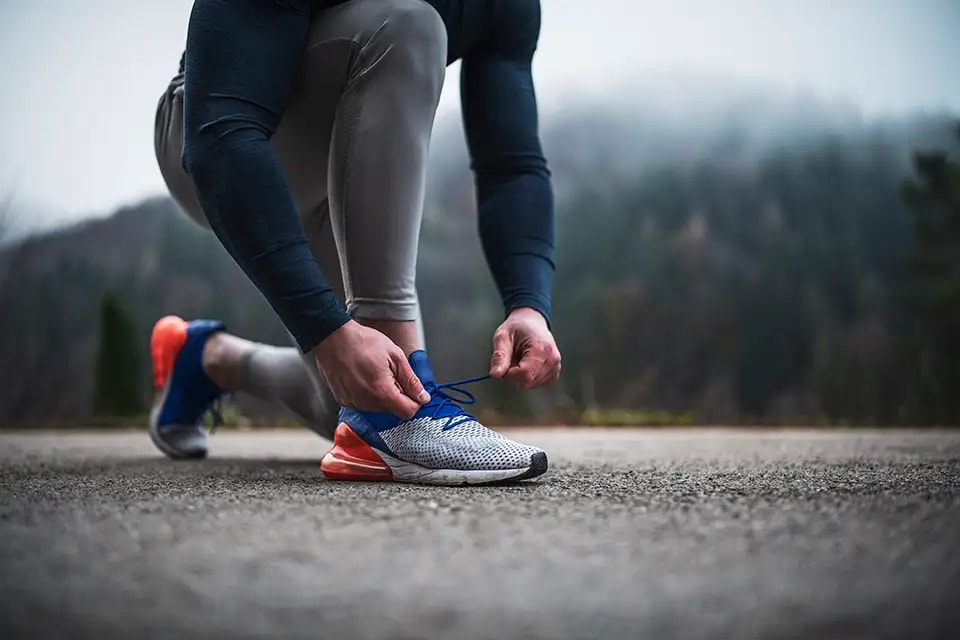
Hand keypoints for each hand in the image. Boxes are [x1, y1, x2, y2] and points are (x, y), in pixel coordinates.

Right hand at [312, 320, 429, 418]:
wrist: (332, 337)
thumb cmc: (363, 342)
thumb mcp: (395, 356)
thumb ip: (411, 380)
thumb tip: (423, 396)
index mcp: (382, 392)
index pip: (408, 412)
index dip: (415, 401)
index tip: (414, 390)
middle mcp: (366, 403)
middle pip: (393, 410)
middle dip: (398, 395)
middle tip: (391, 373)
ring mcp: (353, 403)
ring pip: (378, 408)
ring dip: (382, 394)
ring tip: (375, 372)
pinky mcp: (343, 400)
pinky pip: (363, 403)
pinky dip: (367, 393)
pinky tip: (363, 376)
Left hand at [489, 307, 561, 389]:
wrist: (532, 323)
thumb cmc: (518, 328)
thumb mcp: (503, 337)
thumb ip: (499, 356)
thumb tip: (495, 374)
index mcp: (542, 348)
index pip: (524, 375)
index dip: (509, 374)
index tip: (504, 364)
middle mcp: (553, 359)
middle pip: (527, 382)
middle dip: (513, 375)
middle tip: (512, 359)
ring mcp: (555, 367)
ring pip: (530, 385)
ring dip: (520, 376)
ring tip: (520, 359)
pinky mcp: (553, 374)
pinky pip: (535, 384)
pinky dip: (527, 377)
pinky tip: (527, 364)